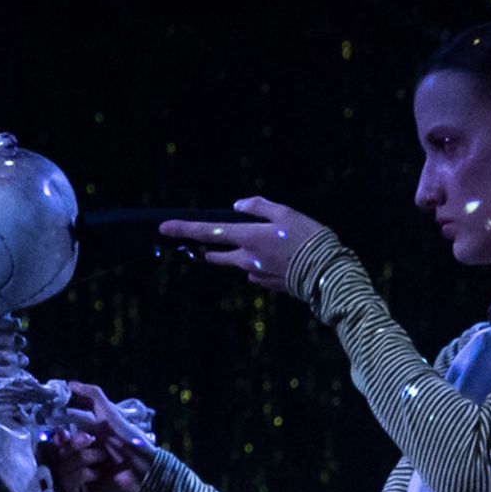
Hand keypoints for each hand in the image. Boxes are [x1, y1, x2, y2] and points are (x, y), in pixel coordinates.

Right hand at [48, 381, 151, 491]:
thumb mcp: (109, 412)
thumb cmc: (129, 440)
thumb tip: (69, 383)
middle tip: (90, 440)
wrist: (143, 467)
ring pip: (62, 465)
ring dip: (84, 458)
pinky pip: (68, 482)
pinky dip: (84, 474)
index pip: (58, 438)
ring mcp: (77, 477)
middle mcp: (77, 459)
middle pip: (58, 451)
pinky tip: (98, 474)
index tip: (63, 433)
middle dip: (76, 443)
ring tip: (102, 459)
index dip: (59, 435)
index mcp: (81, 441)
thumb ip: (92, 394)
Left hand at [155, 194, 331, 294]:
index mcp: (248, 237)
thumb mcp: (286, 213)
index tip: (163, 228)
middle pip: (215, 253)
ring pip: (235, 262)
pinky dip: (259, 264)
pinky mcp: (265, 285)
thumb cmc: (309, 238)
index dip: (184, 229)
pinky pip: (253, 272)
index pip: (207, 232)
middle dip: (207, 247)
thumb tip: (237, 206)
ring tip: (265, 244)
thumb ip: (258, 207)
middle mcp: (245, 259)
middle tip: (207, 241)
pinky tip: (279, 259)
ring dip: (238, 253)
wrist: (327, 274)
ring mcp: (254, 274)